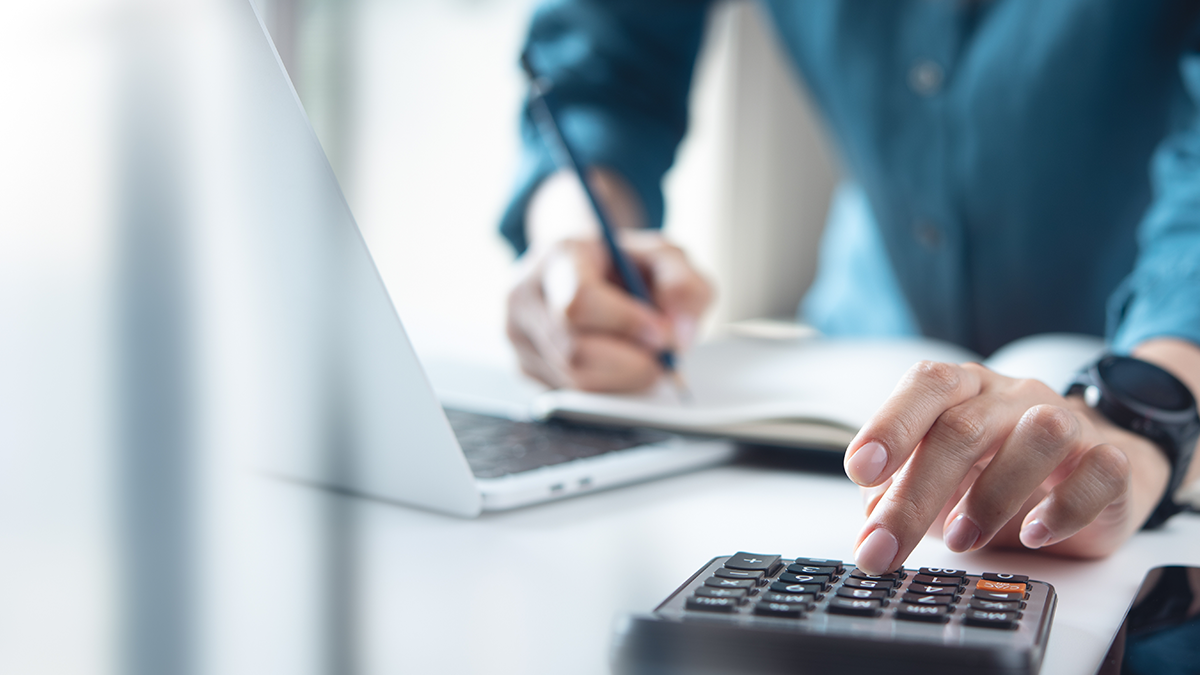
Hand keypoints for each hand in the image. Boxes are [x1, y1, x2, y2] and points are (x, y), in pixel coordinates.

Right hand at [506, 171, 711, 390]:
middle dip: (631, 363)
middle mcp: (525, 296)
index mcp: (557, 257)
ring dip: (623, 380)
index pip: (579, 301)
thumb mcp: (664, 257)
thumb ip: (684, 286)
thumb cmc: (623, 263)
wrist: (585, 268)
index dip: (626, 324)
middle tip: (662, 358)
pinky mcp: (523, 368)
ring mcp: (517, 336)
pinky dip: (606, 390)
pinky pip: (569, 397)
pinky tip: (619, 366)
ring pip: (574, 381)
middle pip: (574, 352)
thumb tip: (680, 336)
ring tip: (644, 359)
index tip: (662, 334)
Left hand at [844, 360, 1171, 574]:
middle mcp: (1012, 397)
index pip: (926, 384)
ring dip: (993, 494)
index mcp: (963, 390)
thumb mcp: (936, 479)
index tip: (861, 469)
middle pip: (963, 427)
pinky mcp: (1113, 460)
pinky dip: (1065, 507)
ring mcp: (1069, 422)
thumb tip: (870, 521)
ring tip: (962, 539)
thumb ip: (897, 489)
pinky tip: (1034, 534)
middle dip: (917, 494)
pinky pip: (1101, 470)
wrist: (1090, 472)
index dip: (891, 424)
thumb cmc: (995, 473)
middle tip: (886, 545)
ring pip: (1040, 434)